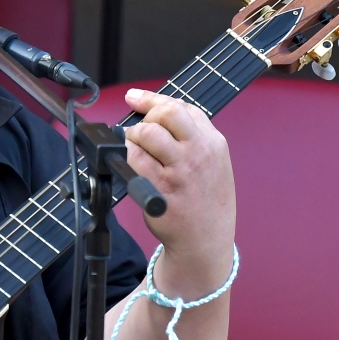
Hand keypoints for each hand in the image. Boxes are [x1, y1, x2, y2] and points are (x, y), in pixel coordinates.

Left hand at [122, 89, 235, 291]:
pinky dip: (125, 158)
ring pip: (146, 134)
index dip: (152, 99)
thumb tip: (155, 113)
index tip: (134, 97)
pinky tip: (126, 165)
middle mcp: (199, 153)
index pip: (182, 107)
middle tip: (138, 133)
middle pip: (165, 114)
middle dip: (145, 119)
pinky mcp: (160, 189)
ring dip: (132, 138)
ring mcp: (180, 171)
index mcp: (214, 143)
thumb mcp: (214, 164)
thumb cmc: (205, 202)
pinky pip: (134, 161)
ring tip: (133, 150)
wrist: (206, 242)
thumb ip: (192, 138)